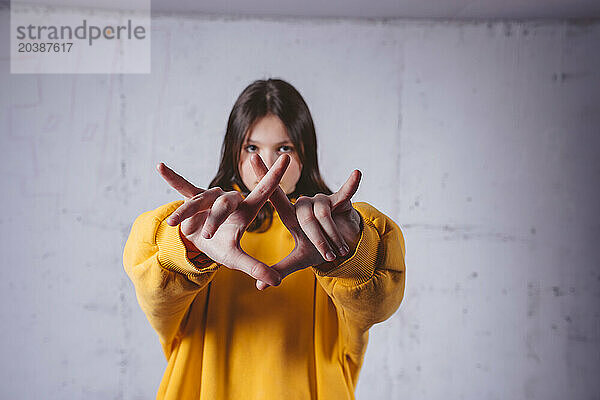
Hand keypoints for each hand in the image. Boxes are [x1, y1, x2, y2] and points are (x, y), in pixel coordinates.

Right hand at [156, 154, 291, 287]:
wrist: (199, 245)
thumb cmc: (222, 247)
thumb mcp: (236, 259)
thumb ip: (255, 267)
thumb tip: (277, 282)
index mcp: (246, 211)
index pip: (264, 191)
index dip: (275, 176)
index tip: (287, 157)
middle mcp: (229, 200)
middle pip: (225, 202)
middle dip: (215, 219)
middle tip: (206, 236)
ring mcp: (210, 198)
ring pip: (200, 200)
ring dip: (187, 212)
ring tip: (173, 224)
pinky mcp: (192, 199)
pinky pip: (183, 187)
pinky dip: (173, 178)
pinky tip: (160, 166)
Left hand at [248, 154, 362, 289]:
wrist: (344, 247)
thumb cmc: (318, 249)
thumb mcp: (299, 260)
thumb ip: (280, 269)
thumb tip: (259, 286)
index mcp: (291, 215)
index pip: (273, 195)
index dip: (263, 177)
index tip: (252, 158)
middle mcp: (304, 203)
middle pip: (305, 218)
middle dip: (319, 240)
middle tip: (329, 255)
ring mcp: (322, 200)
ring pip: (323, 215)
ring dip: (332, 235)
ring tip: (340, 249)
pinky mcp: (340, 199)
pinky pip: (345, 193)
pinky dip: (351, 185)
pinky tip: (357, 173)